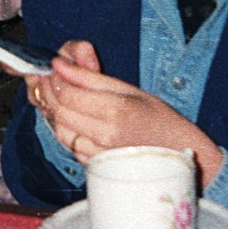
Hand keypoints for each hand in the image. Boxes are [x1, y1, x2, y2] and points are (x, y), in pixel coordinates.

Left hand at [25, 41, 223, 184]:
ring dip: (54, 112)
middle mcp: (105, 134)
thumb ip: (91, 78)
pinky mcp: (96, 165)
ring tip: (61, 97)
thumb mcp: (128, 89)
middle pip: (60, 111)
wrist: (177, 152)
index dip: (55, 79)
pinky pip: (69, 145)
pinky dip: (65, 129)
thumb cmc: (157, 116)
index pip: (69, 93)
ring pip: (60, 130)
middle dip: (50, 92)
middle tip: (51, 78)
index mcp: (116, 110)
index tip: (54, 67)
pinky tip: (72, 117)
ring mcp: (100, 153)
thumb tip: (60, 64)